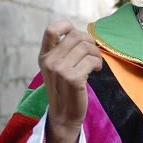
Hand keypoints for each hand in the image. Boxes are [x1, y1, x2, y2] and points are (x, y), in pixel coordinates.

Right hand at [37, 21, 102, 142]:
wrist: (64, 115)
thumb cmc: (65, 90)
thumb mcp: (57, 68)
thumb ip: (63, 51)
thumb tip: (83, 34)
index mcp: (44, 56)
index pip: (51, 29)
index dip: (67, 27)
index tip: (78, 38)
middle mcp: (49, 61)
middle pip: (75, 36)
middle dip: (90, 42)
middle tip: (93, 53)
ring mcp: (60, 70)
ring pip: (86, 47)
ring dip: (96, 53)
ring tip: (95, 63)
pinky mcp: (73, 79)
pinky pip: (91, 61)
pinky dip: (98, 64)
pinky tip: (96, 70)